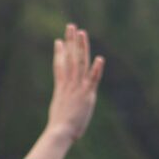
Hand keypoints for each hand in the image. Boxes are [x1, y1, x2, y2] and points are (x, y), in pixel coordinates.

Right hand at [45, 22, 103, 143]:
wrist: (60, 132)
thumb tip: (60, 105)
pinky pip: (92, 79)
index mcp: (61, 87)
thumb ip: (62, 104)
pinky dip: (96, 69)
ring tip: (81, 32)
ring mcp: (77, 88)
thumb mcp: (59, 111)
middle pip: (70, 58)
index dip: (60, 52)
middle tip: (71, 26)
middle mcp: (69, 84)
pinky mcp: (87, 95)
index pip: (59, 65)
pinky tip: (100, 58)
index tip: (59, 40)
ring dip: (81, 47)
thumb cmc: (59, 127)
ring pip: (80, 63)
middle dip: (71, 41)